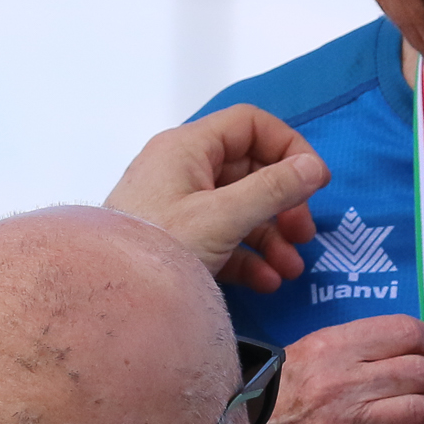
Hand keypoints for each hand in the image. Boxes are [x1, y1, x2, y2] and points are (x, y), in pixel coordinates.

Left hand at [103, 106, 328, 291]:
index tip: (315, 181)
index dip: (288, 147)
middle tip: (304, 234)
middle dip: (283, 204)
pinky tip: (267, 282)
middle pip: (249, 170)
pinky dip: (248, 256)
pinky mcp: (176, 238)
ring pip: (239, 208)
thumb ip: (273, 189)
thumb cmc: (161, 245)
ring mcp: (178, 204)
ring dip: (271, 236)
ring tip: (291, 269)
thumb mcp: (223, 217)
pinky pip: (222, 237)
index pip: (249, 125)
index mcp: (188, 148)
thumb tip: (315, 167)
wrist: (108, 297)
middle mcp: (182, 169)